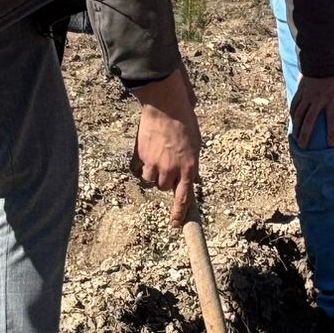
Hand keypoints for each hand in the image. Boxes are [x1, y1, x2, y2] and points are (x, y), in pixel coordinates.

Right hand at [131, 67, 200, 227]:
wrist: (165, 106)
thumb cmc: (185, 121)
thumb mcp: (196, 144)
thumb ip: (193, 164)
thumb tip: (194, 179)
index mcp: (188, 167)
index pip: (183, 198)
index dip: (178, 214)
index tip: (174, 226)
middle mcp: (171, 169)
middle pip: (164, 187)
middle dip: (166, 179)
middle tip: (168, 163)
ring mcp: (154, 164)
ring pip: (150, 180)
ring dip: (152, 172)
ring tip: (156, 154)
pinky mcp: (140, 156)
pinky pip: (137, 169)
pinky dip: (140, 164)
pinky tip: (145, 152)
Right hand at [290, 72, 333, 147]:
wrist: (320, 58)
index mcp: (330, 99)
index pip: (332, 119)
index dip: (332, 132)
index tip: (331, 144)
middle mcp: (317, 99)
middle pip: (309, 120)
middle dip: (306, 134)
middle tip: (303, 146)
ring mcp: (306, 96)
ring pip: (299, 114)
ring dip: (297, 126)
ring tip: (296, 137)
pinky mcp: (300, 91)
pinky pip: (294, 104)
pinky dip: (292, 113)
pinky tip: (291, 120)